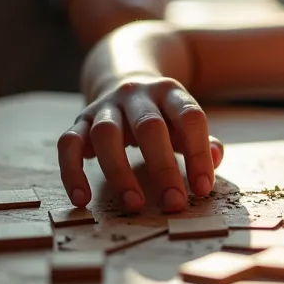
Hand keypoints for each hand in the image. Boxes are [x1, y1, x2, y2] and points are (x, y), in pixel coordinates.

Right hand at [57, 76, 223, 212]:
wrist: (125, 78)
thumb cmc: (164, 114)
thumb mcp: (185, 120)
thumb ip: (203, 141)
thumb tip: (215, 158)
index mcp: (170, 92)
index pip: (190, 118)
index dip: (198, 153)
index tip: (203, 189)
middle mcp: (136, 95)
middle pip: (149, 127)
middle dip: (163, 168)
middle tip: (174, 204)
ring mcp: (105, 106)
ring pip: (106, 134)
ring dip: (120, 172)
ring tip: (134, 205)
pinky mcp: (80, 121)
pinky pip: (68, 144)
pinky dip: (72, 172)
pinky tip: (83, 199)